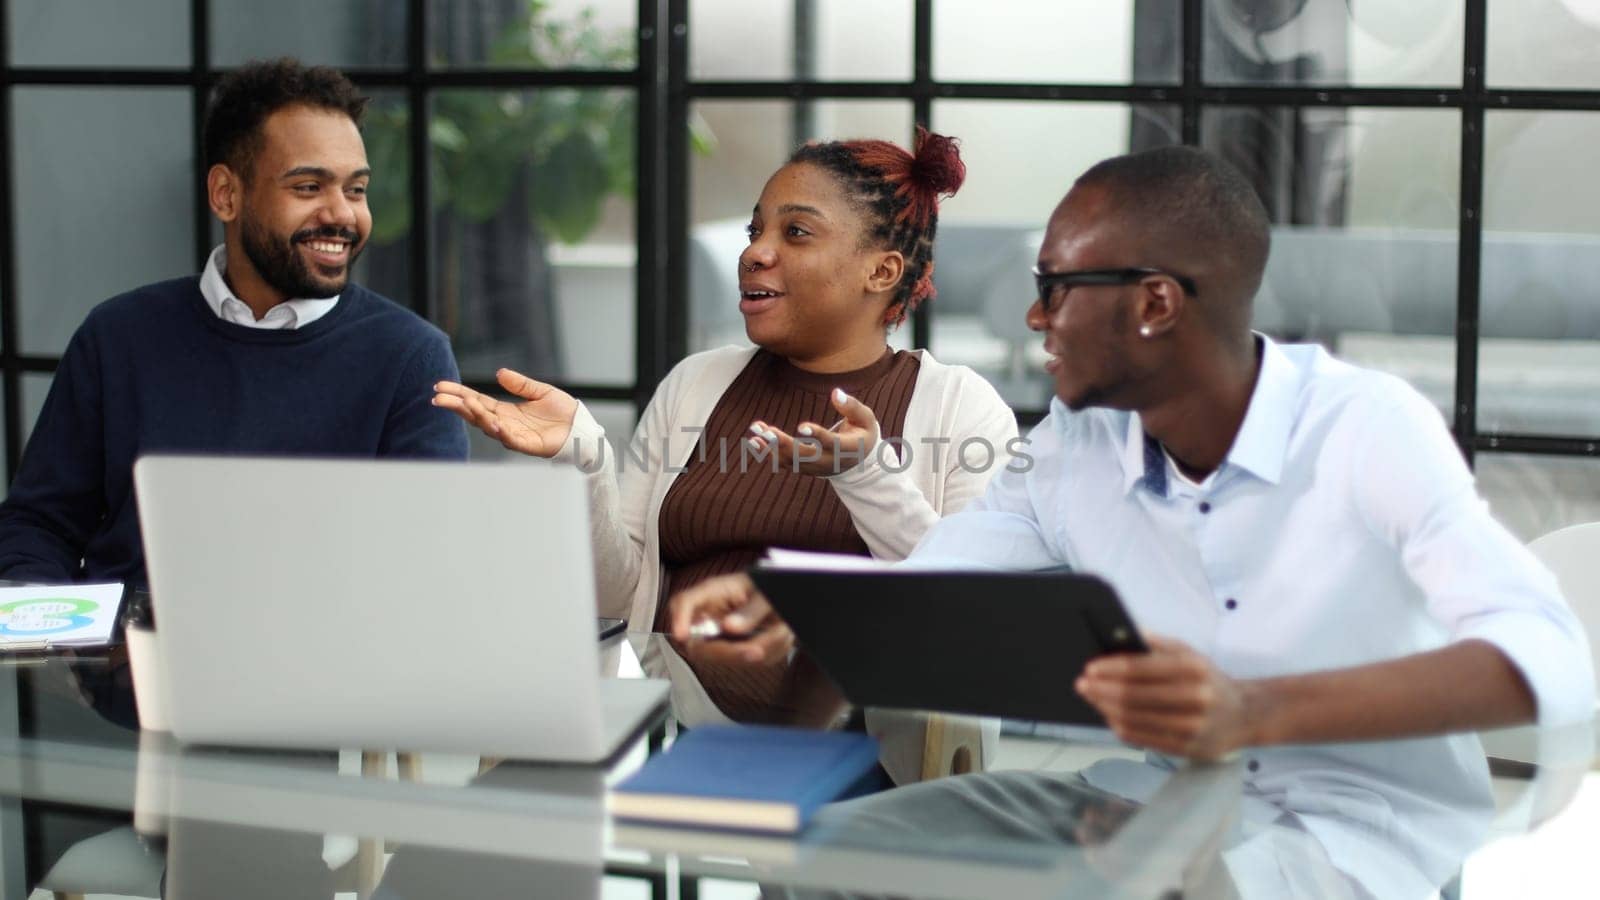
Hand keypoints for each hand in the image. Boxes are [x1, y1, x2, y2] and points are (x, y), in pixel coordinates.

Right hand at [432, 368, 577, 457]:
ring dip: (476, 415)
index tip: (440, 387)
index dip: (459, 394)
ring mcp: (515, 435)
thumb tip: (499, 373)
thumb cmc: (562, 412)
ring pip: (489, 426)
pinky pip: (511, 439)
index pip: (477, 401)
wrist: (581, 428)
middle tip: (438, 398)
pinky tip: (491, 422)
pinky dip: (500, 431)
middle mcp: (505, 423)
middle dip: (457, 406)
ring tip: (464, 402)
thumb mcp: (539, 391)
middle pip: (475, 414)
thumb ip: (520, 384)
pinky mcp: (528, 445)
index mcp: (506, 410)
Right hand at [668, 573, 793, 666]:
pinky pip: (745, 661)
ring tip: (779, 630)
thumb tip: (729, 627)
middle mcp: (709, 617)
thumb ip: (751, 610)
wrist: (779, 599)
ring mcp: (717, 638)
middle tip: (757, 650)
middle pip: (699, 644)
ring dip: (757, 649)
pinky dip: (766, 653)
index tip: (681, 634)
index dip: (679, 619)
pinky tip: (774, 635)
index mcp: (712, 593)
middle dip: (730, 652)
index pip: (684, 602)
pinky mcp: (732, 652)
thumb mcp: (764, 593)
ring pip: (726, 657)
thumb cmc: (766, 588)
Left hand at [746, 388, 880, 476]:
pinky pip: (784, 463)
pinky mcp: (804, 468)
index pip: (831, 443)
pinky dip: (768, 453)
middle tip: (767, 431)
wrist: (859, 463)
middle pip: (804, 455)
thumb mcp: (865, 418)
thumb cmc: (862, 432)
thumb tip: (835, 392)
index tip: (801, 427)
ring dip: (770, 446)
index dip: (816, 436)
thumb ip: (852, 406)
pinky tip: (754, 441)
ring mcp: (814, 468)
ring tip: (756, 429)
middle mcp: (828, 461)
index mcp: (847, 448)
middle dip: (784, 444)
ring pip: (790, 460)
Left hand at [1075, 635, 1254, 760]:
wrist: (1245, 714)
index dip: (1110, 669)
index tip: (1089, 668)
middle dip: (1101, 690)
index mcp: (1193, 669)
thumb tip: (1121, 633)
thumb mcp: (1189, 653)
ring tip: (1092, 698)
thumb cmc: (1208, 679)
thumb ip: (1156, 644)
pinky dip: (1120, 727)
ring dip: (1105, 709)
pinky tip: (1109, 717)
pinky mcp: (1187, 748)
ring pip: (1134, 719)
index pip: (1141, 669)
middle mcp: (1195, 698)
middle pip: (1133, 696)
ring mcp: (1192, 727)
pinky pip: (1142, 739)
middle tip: (1081, 684)